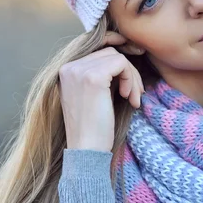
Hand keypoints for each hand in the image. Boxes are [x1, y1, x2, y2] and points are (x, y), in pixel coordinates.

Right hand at [58, 32, 144, 151]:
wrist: (87, 150)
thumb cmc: (94, 127)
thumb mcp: (92, 94)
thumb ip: (100, 74)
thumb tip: (123, 54)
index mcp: (66, 70)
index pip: (99, 52)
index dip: (119, 62)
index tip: (133, 74)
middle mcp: (69, 67)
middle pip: (109, 52)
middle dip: (128, 71)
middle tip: (136, 93)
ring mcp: (79, 71)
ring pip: (118, 57)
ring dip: (132, 77)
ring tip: (133, 99)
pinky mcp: (94, 77)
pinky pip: (122, 64)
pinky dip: (131, 79)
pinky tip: (129, 98)